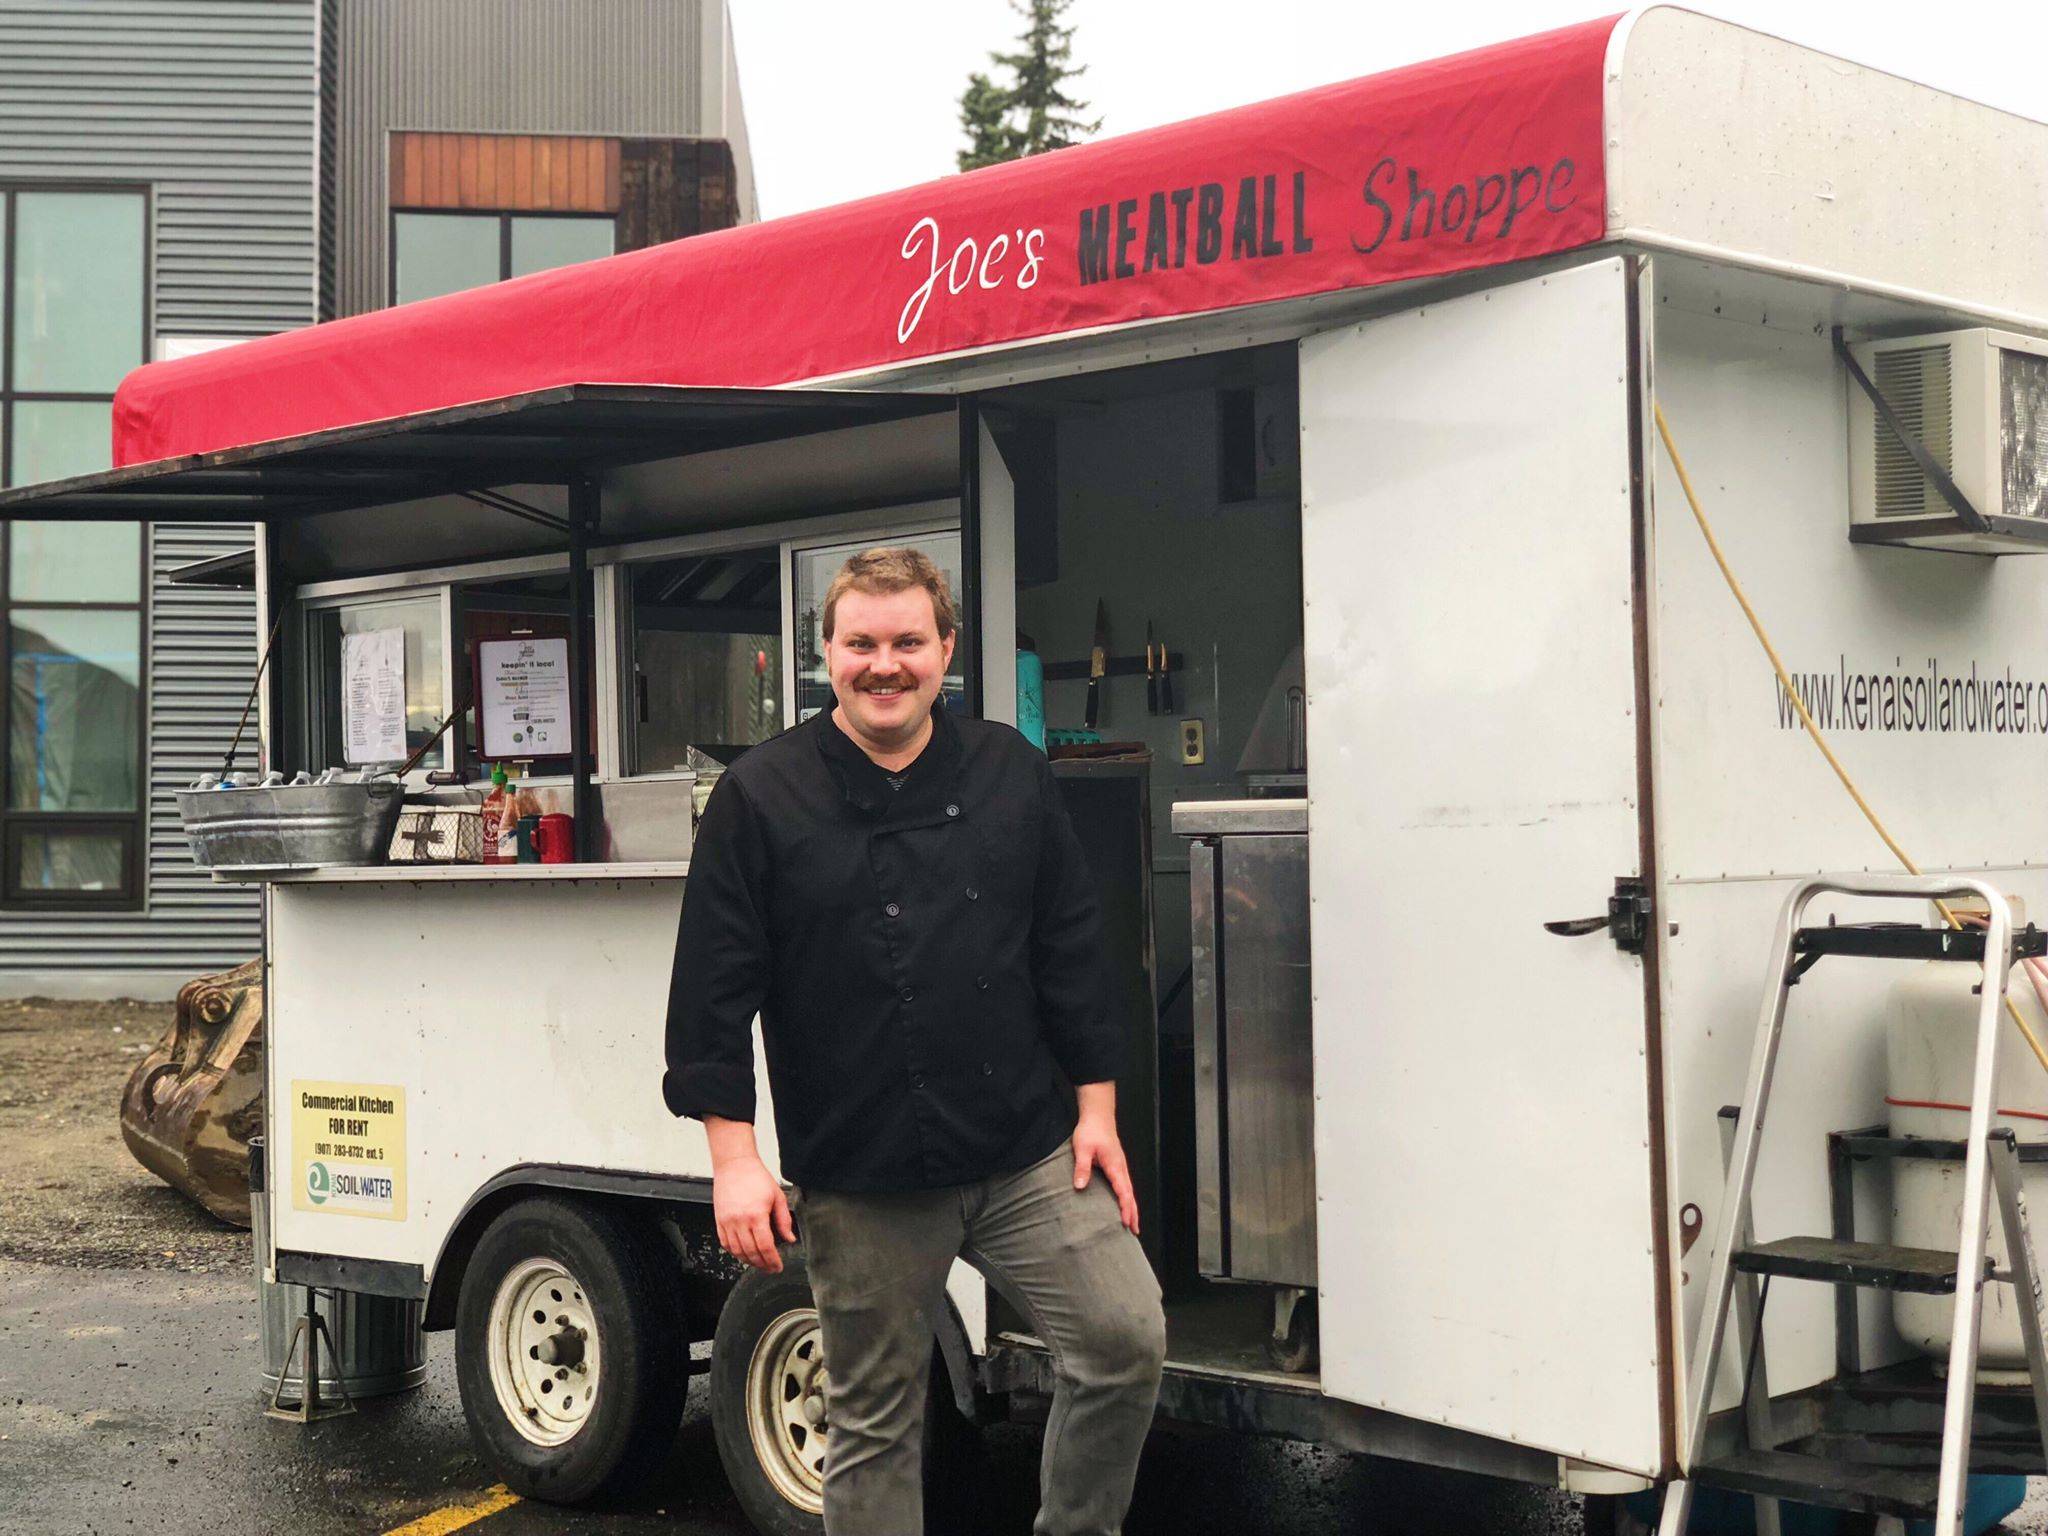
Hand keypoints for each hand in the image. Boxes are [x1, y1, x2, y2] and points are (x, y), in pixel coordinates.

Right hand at [705, 1117, 794, 1272]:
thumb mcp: (777, 1196)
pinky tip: (743, 1254)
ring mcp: (727, 1222)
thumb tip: (789, 1238)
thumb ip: (784, 1220)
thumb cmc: (756, 1177)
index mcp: (756, 1215)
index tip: (778, 1266)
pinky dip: (735, 1252)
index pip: (765, 1247)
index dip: (772, 1260)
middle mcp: (740, 1221)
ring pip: (737, 1251)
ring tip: (758, 1263)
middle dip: (762, 1264)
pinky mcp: (719, 1221)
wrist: (735, 1165)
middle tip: (770, 1268)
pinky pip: (725, 1244)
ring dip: (748, 1261)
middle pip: (751, 1252)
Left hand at [1072, 1085, 1138, 1234]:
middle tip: (1135, 1231)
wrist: (1097, 1116)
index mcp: (1115, 1166)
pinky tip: (1123, 1205)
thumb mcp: (1082, 1148)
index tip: (1126, 1222)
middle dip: (1133, 1213)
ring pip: (1129, 1191)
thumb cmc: (1090, 1131)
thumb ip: (1082, 1167)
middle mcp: (1121, 1168)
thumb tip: (1080, 1186)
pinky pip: (1124, 1186)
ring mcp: (1120, 1167)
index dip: (1125, 1208)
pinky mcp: (1116, 1166)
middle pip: (1130, 1195)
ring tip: (1132, 1225)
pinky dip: (1127, 1198)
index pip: (1123, 1191)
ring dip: (1132, 1207)